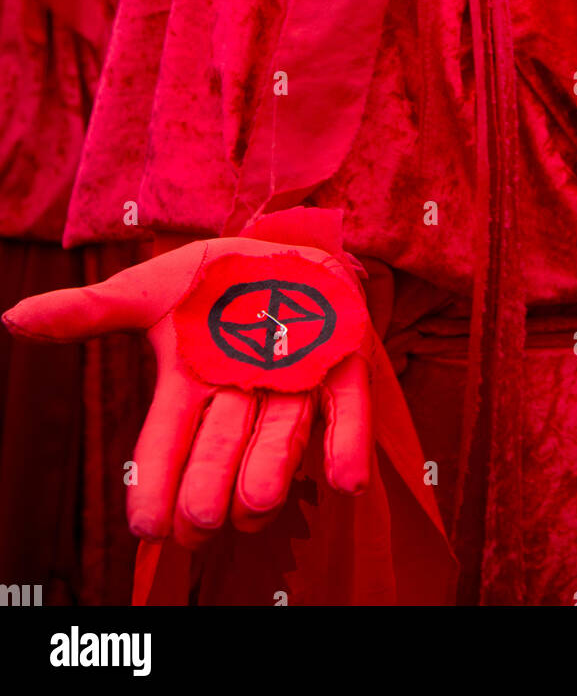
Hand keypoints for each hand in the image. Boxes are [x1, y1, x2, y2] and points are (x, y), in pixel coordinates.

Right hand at [2, 229, 372, 549]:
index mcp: (193, 384)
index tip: (147, 526)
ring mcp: (293, 384)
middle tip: (199, 521)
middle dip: (210, 484)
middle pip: (222, 448)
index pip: (166, 442)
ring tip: (256, 504)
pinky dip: (346, 443)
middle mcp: (242, 395)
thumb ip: (89, 311)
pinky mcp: (342, 368)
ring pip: (280, 436)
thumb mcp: (150, 289)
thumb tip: (13, 319)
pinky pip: (345, 409)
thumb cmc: (213, 280)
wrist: (282, 248)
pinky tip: (346, 482)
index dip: (157, 483)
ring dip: (270, 470)